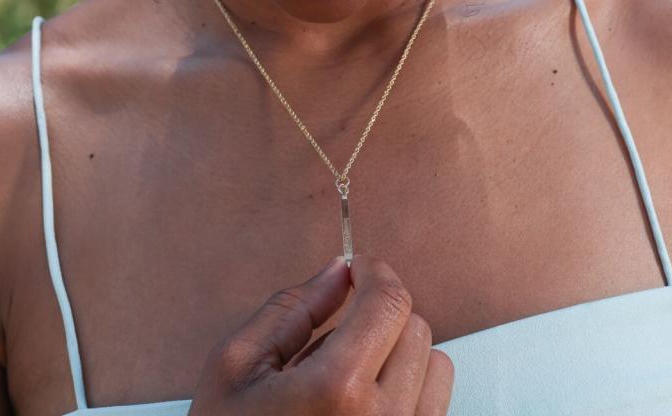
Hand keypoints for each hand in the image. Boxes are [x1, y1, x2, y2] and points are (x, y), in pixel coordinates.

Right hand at [188, 254, 454, 414]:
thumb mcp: (235, 366)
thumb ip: (292, 309)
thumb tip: (337, 272)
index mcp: (337, 389)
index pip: (389, 303)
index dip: (374, 272)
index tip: (358, 269)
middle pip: (415, 327)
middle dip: (379, 314)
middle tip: (335, 333)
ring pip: (435, 364)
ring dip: (398, 353)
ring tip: (348, 375)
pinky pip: (435, 403)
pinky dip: (407, 388)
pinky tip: (363, 402)